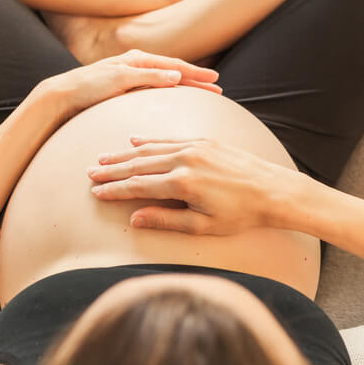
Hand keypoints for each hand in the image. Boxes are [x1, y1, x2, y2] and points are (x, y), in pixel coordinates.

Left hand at [39, 48, 221, 121]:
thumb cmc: (87, 87)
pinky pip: (155, 87)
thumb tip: (176, 77)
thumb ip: (148, 77)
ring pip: (165, 78)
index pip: (174, 65)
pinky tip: (175, 98)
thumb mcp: (119, 80)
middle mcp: (135, 64)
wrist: (61, 96)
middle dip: (196, 78)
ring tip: (202, 92)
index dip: (196, 74)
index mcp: (136, 59)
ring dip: (185, 84)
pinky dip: (170, 91)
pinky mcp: (124, 88)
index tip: (216, 80)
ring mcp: (131, 76)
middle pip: (173, 70)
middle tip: (218, 87)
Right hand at [86, 136, 298, 234]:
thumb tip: (135, 218)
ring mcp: (195, 147)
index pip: (138, 186)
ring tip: (103, 158)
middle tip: (89, 173)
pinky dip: (149, 141)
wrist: (274, 190)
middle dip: (112, 169)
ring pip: (150, 149)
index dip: (115, 190)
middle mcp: (185, 160)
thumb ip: (166, 220)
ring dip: (124, 154)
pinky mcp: (205, 141)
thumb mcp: (203, 225)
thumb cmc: (241, 214)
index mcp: (183, 184)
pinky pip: (169, 139)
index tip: (95, 192)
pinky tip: (134, 141)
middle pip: (138, 164)